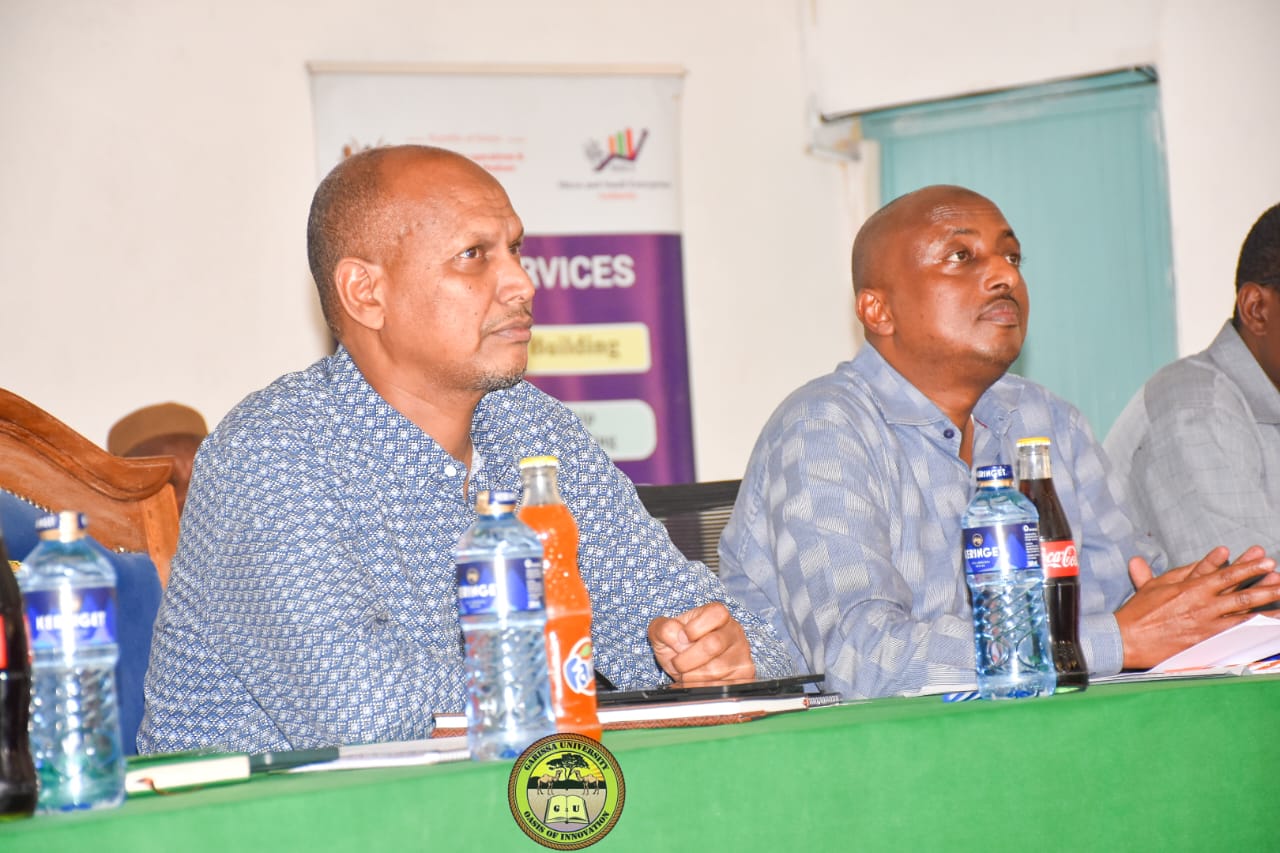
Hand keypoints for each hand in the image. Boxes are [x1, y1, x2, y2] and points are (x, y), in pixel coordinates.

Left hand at [647, 602, 755, 683]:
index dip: (694, 628)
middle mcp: (734, 632)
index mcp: (718, 615)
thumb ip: (663, 628)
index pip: (715, 614)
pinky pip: (723, 686)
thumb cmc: (678, 645)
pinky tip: (695, 683)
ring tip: (687, 673)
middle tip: (678, 663)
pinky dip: (702, 688)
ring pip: (716, 670)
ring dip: (692, 676)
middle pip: (713, 644)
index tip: (683, 637)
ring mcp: (741, 654)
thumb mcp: (662, 633)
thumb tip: (675, 634)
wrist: (686, 668)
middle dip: (687, 659)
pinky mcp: (744, 676)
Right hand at [1116, 545, 1279, 668]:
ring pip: (1243, 614)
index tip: (1265, 560)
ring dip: (1266, 607)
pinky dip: (1253, 631)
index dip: (1247, 567)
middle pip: (1241, 593)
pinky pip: (1236, 635)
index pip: (1225, 574)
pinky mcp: (1206, 642)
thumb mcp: (1155, 585)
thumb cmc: (1138, 612)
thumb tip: (1193, 554)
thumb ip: (1178, 570)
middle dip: (1265, 585)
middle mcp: (1202, 605)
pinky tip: (1267, 629)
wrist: (1127, 638)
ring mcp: (1206, 625)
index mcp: (1190, 588)